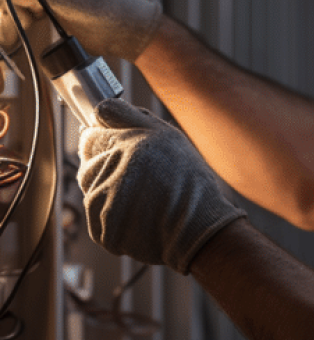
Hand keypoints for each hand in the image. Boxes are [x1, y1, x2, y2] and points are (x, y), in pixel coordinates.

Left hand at [77, 99, 246, 272]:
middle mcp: (111, 170)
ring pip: (92, 193)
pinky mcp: (102, 229)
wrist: (199, 229)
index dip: (103, 143)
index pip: (90, 135)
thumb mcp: (168, 136)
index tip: (118, 152)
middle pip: (88, 166)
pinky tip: (138, 218)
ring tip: (142, 201)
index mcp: (127, 143)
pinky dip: (113, 221)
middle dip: (106, 170)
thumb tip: (101, 110)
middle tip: (137, 181)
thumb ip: (131, 117)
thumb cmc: (188, 181)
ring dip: (110, 195)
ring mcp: (104, 202)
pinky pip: (97, 220)